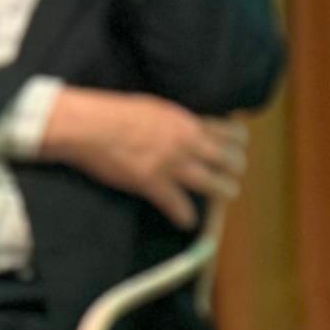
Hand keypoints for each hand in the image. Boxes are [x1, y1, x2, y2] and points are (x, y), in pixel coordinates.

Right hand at [41, 92, 246, 228]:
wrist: (88, 126)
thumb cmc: (114, 111)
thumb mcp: (155, 107)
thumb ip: (174, 119)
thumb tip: (184, 124)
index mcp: (185, 122)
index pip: (225, 131)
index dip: (237, 141)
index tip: (241, 145)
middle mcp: (184, 143)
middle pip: (224, 158)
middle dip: (235, 166)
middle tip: (237, 172)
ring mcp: (169, 164)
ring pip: (209, 181)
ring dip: (223, 189)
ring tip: (230, 193)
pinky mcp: (150, 183)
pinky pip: (175, 203)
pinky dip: (183, 215)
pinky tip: (188, 222)